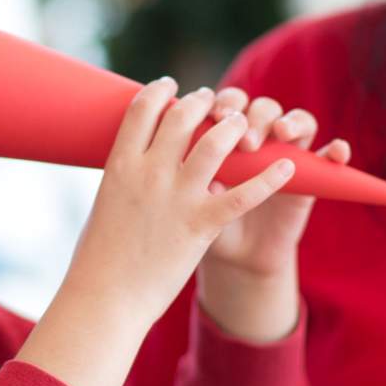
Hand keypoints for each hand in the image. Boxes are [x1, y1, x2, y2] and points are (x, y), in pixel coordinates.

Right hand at [64, 81, 296, 336]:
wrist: (105, 298)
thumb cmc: (98, 257)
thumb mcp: (105, 203)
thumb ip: (124, 177)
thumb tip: (134, 162)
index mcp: (120, 164)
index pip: (143, 109)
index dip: (161, 91)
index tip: (172, 87)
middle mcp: (149, 173)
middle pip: (183, 117)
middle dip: (202, 102)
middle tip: (214, 101)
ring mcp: (177, 197)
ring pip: (216, 143)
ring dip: (234, 126)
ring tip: (243, 123)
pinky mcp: (201, 224)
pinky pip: (245, 194)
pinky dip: (270, 178)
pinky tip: (287, 166)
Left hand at [196, 89, 347, 341]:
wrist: (235, 252)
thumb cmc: (207, 217)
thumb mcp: (198, 198)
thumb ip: (201, 179)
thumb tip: (209, 174)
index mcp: (226, 132)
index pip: (231, 103)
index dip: (225, 103)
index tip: (215, 115)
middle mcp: (259, 136)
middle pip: (263, 108)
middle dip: (254, 118)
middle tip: (246, 142)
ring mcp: (287, 152)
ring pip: (297, 121)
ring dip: (291, 121)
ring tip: (282, 133)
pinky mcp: (312, 174)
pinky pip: (329, 156)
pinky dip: (337, 150)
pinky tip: (337, 151)